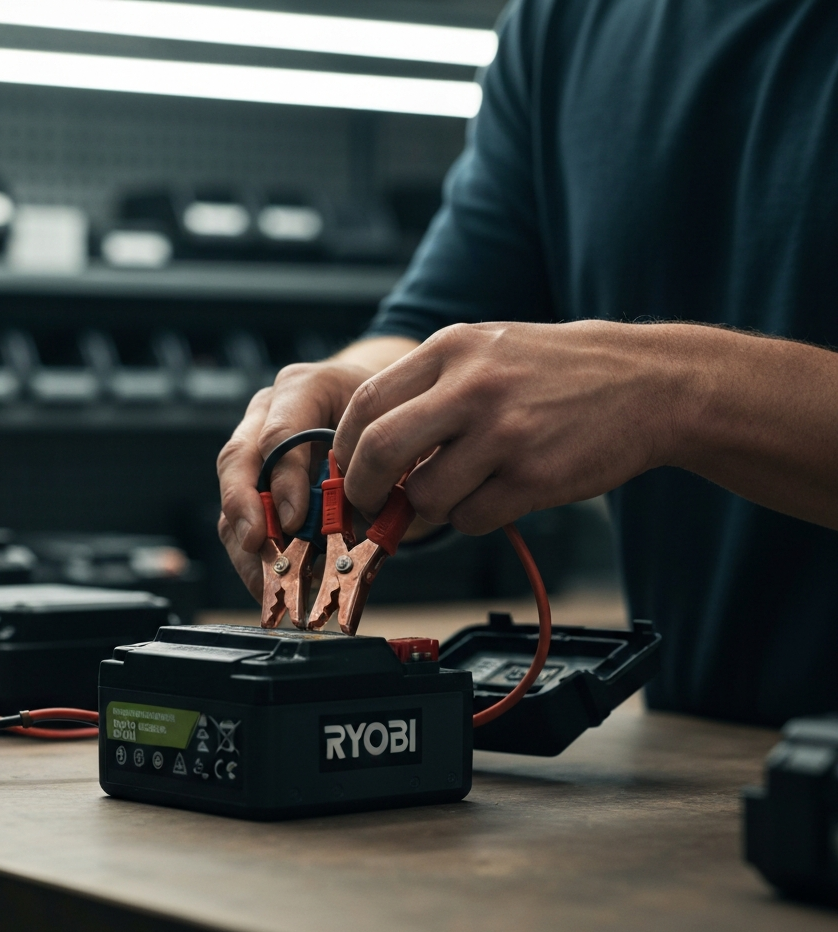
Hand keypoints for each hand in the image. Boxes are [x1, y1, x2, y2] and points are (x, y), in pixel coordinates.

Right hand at [217, 337, 417, 598]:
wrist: (381, 413)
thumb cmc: (389, 420)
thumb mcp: (391, 434)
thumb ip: (375, 470)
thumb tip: (356, 526)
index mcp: (306, 388)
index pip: (279, 433)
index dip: (284, 479)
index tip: (294, 520)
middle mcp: (268, 412)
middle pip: (238, 458)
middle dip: (244, 507)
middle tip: (258, 544)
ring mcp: (254, 444)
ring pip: (232, 492)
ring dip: (245, 540)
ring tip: (268, 580)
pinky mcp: (251, 479)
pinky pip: (239, 517)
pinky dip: (252, 554)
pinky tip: (270, 582)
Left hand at [333, 320, 689, 533]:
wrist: (650, 383)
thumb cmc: (560, 371)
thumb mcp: (488, 352)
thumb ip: (430, 391)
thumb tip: (370, 452)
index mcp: (453, 348)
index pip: (366, 403)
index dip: (345, 448)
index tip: (348, 471)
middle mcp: (473, 386)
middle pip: (378, 452)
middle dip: (363, 491)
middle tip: (370, 507)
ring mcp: (504, 433)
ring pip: (425, 497)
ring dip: (431, 509)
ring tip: (461, 489)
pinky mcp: (533, 477)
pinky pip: (470, 519)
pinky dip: (472, 519)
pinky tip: (498, 495)